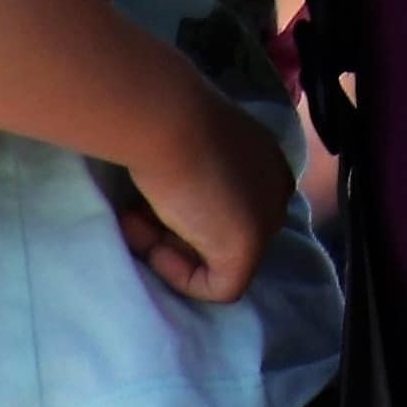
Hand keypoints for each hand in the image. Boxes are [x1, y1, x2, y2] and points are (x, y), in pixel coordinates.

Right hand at [111, 81, 294, 304]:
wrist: (167, 120)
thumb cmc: (168, 120)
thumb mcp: (185, 141)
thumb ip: (193, 168)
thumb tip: (169, 197)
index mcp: (266, 159)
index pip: (233, 201)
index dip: (189, 207)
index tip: (150, 197)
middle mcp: (275, 189)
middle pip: (224, 228)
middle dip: (178, 228)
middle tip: (135, 213)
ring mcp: (265, 222)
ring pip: (218, 255)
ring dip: (168, 246)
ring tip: (131, 222)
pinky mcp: (248, 252)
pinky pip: (219, 287)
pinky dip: (179, 275)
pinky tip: (151, 245)